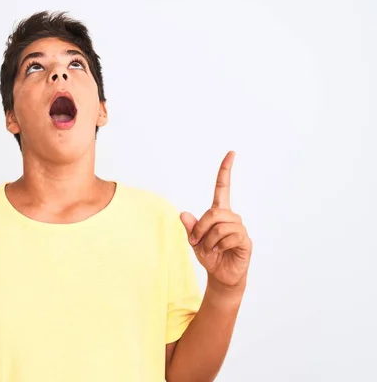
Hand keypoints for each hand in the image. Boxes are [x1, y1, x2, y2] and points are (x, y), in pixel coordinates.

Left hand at [180, 151, 251, 289]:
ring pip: (219, 227)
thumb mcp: (194, 241)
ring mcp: (240, 228)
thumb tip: (182, 214)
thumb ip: (190, 227)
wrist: (221, 276)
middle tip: (196, 241)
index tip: (231, 153)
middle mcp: (232, 217)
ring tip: (211, 249)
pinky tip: (221, 251)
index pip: (223, 187)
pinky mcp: (245, 241)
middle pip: (213, 213)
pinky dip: (219, 246)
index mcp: (219, 213)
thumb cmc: (210, 255)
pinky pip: (229, 237)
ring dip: (209, 240)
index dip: (225, 171)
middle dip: (201, 228)